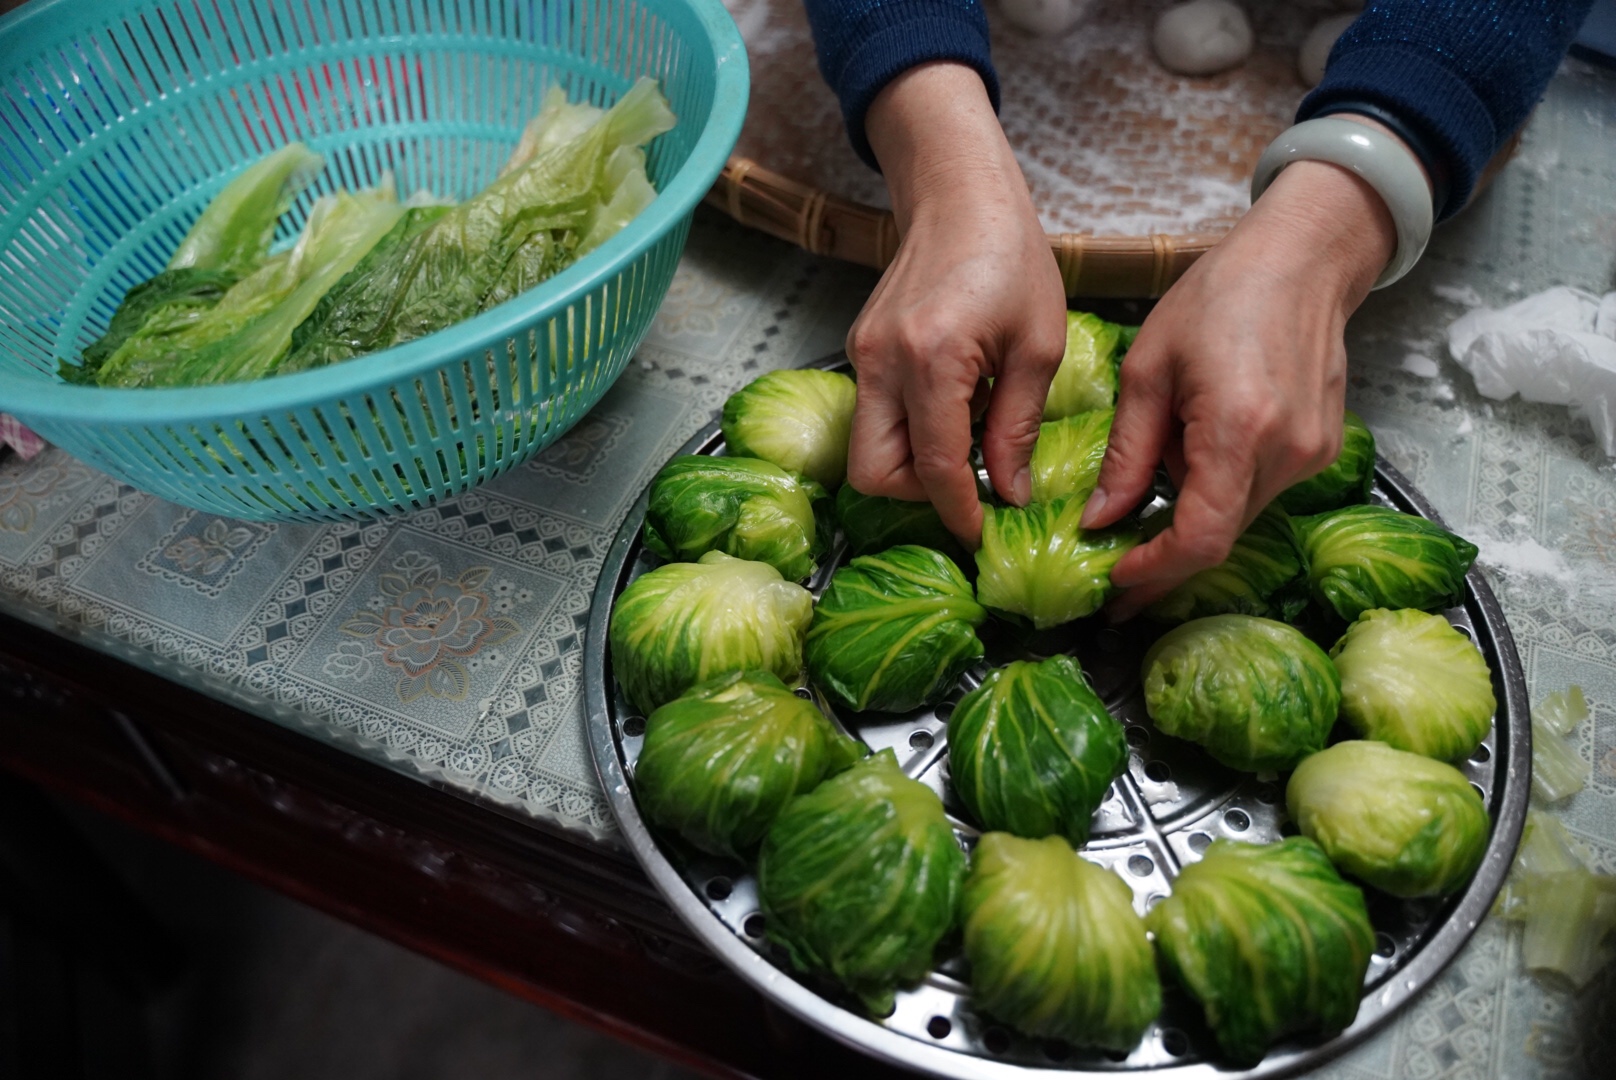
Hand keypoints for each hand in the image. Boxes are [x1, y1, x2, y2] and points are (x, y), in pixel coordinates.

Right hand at [845, 62, 1067, 544]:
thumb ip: (1017, 426)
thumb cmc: (1010, 257)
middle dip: (917, 494)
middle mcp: (881, 361)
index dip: (957, 511)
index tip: (980, 531)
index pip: (932, 467)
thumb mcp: (1038, 347)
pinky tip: (953, 408)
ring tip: (966, 443)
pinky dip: (908, 428)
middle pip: (872, 471)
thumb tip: (1008, 491)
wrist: (960, 195)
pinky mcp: (861, 348)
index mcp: (931, 359)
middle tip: (967, 487)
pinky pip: (874, 413)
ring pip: (867, 447)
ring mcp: (862, 355)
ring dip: (911, 463)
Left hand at [1084, 125, 1414, 618]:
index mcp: (1240, 430)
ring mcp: (1314, 454)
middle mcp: (1288, 452)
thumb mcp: (1148, 370)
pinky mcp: (1322, 448)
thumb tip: (1100, 520)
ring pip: (1241, 518)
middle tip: (1116, 571)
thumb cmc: (1219, 296)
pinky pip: (1260, 491)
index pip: (1201, 539)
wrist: (1302, 258)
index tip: (1117, 581)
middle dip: (1165, 559)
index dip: (1156, 571)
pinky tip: (1191, 459)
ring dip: (1191, 519)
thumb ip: (1127, 454)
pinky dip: (1219, 491)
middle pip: (1222, 538)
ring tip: (1149, 494)